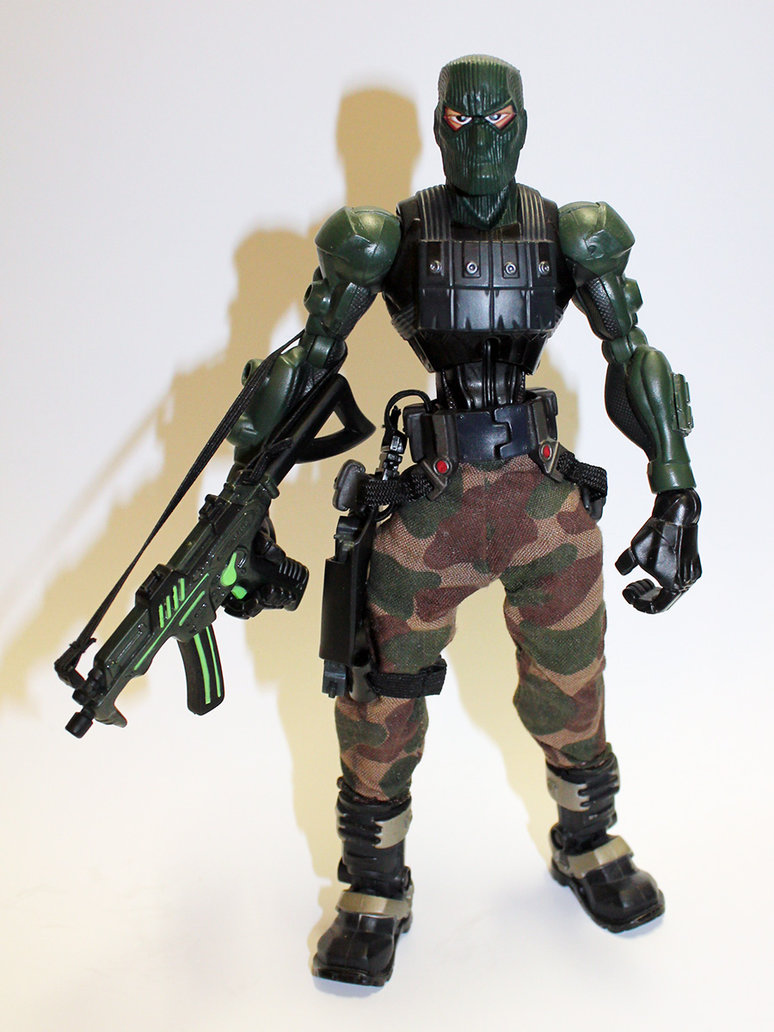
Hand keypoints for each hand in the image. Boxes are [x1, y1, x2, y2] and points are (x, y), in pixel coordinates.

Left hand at [615, 488, 700, 613]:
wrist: (677, 514)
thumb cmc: (656, 533)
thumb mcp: (633, 551)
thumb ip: (624, 566)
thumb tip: (621, 572)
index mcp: (674, 585)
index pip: (655, 608)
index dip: (638, 603)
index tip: (626, 591)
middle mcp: (686, 583)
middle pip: (663, 601)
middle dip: (644, 596)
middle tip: (631, 586)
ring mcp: (692, 574)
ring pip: (670, 591)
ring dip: (653, 588)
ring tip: (641, 578)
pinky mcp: (693, 564)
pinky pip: (677, 580)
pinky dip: (664, 580)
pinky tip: (653, 568)